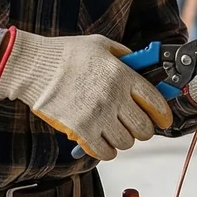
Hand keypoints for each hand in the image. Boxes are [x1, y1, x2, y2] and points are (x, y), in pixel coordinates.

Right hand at [0, 31, 172, 159]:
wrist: (33, 67)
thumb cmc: (64, 54)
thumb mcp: (101, 45)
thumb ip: (124, 57)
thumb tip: (141, 67)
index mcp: (122, 75)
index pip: (156, 102)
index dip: (163, 115)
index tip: (162, 120)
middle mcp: (113, 97)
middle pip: (144, 128)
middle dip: (143, 130)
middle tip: (134, 126)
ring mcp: (98, 115)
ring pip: (126, 142)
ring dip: (123, 140)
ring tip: (113, 131)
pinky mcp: (81, 131)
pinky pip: (105, 152)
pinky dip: (107, 150)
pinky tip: (102, 141)